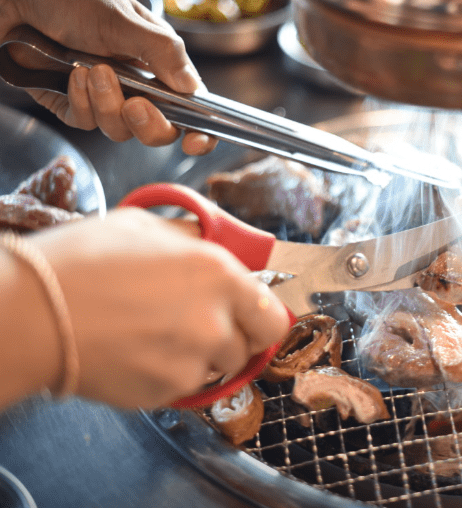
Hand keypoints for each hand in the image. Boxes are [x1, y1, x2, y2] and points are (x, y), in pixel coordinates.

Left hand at [0, 0, 215, 154]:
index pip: (192, 105)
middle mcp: (136, 82)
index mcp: (160, 60)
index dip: (200, 130)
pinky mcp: (72, 103)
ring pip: (119, 130)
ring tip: (89, 70)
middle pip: (158, 129)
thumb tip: (193, 89)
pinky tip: (71, 75)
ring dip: (106, 105)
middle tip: (135, 105)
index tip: (195, 141)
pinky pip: (85, 123)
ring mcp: (104, 95)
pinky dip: (80, 104)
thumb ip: (163, 53)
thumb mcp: (123, 19)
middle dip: (149, 124)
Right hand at [29, 209, 289, 408]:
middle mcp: (215, 320)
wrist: (30, 315)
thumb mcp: (145, 227)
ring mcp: (192, 362)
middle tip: (204, 328)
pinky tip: (136, 353)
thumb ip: (193, 238)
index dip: (260, 316)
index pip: (273, 314)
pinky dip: (166, 376)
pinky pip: (182, 388)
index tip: (249, 316)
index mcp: (218, 273)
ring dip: (199, 358)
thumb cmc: (80, 263)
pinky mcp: (164, 392)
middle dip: (235, 339)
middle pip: (252, 347)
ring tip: (157, 337)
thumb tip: (214, 242)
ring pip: (217, 370)